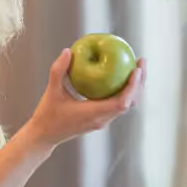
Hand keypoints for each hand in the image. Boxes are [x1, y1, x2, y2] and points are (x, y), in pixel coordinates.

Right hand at [23, 48, 146, 147]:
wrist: (45, 135)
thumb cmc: (47, 114)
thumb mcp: (51, 91)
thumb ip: (59, 70)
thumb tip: (67, 51)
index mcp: (93, 113)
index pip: (121, 102)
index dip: (133, 87)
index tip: (137, 70)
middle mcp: (102, 119)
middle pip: (130, 103)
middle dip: (139, 83)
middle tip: (141, 62)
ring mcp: (102, 121)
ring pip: (126, 105)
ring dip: (134, 88)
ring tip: (136, 68)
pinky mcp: (100, 119)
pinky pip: (118, 105)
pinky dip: (124, 92)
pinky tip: (119, 77)